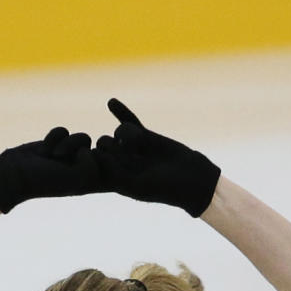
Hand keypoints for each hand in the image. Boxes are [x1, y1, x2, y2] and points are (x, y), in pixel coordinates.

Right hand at [0, 126, 110, 213]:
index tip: (79, 168)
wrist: (14, 174)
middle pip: (96, 147)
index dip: (98, 161)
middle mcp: (84, 171)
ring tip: (52, 156)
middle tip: (61, 161)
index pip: (111, 165)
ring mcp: (70, 158)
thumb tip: (87, 147)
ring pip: (82, 137)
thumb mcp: (77, 177)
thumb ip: (94, 162)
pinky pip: (64, 131)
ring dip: (66, 143)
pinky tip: (43, 151)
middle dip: (78, 149)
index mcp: (92, 184)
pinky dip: (53, 137)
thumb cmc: (46, 180)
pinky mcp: (56, 146)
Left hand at [93, 98, 220, 217]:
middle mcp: (122, 162)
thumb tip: (100, 154)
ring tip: (140, 141)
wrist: (193, 178)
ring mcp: (134, 148)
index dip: (100, 160)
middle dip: (113, 145)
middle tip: (130, 150)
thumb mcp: (138, 185)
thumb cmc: (165, 188)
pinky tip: (111, 102)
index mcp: (117, 179)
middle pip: (106, 145)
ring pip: (119, 132)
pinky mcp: (146, 136)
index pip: (98, 164)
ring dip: (126, 133)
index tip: (112, 161)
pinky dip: (122, 111)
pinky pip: (131, 121)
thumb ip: (116, 173)